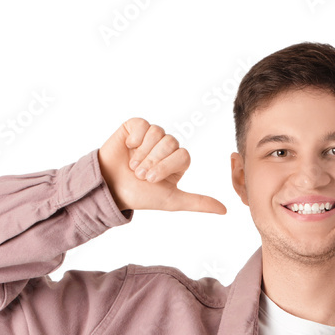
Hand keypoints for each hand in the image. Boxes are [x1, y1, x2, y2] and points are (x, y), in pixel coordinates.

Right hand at [97, 118, 226, 214]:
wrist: (110, 188)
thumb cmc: (140, 196)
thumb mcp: (172, 201)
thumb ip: (198, 202)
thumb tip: (224, 210)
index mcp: (177, 162)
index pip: (183, 155)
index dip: (166, 166)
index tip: (151, 180)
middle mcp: (166, 147)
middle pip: (171, 142)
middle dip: (153, 161)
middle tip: (139, 175)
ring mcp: (151, 136)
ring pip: (157, 132)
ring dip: (143, 152)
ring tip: (132, 165)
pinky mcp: (135, 127)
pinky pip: (142, 124)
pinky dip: (135, 137)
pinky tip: (128, 147)